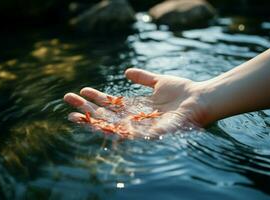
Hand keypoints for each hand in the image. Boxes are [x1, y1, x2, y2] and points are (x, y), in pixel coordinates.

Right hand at [64, 68, 208, 136]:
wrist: (202, 99)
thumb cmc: (183, 91)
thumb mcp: (159, 81)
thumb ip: (143, 78)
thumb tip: (125, 72)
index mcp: (137, 106)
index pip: (111, 103)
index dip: (96, 98)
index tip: (81, 91)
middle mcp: (136, 118)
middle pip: (107, 114)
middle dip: (87, 108)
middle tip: (67, 100)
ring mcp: (142, 127)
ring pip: (113, 125)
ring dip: (94, 120)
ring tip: (74, 115)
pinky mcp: (151, 133)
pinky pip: (130, 135)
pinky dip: (114, 132)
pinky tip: (98, 125)